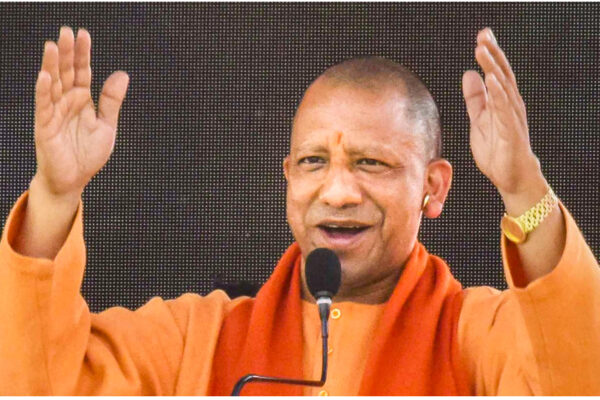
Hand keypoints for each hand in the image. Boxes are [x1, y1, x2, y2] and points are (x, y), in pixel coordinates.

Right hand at [33, 26, 128, 197]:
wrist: (74, 180)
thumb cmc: (87, 155)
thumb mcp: (106, 125)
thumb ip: (112, 101)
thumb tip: (121, 74)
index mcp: (82, 101)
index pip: (81, 72)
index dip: (82, 54)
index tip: (84, 35)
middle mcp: (66, 103)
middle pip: (65, 73)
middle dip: (66, 53)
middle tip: (67, 32)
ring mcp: (54, 113)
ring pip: (52, 84)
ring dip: (51, 65)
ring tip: (52, 45)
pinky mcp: (45, 127)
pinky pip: (44, 106)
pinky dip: (44, 91)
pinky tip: (45, 76)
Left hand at [462, 28, 545, 198]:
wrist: (510, 175)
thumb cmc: (497, 149)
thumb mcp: (479, 119)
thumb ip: (475, 98)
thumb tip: (469, 74)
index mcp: (502, 101)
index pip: (496, 72)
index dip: (490, 54)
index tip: (482, 35)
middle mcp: (510, 104)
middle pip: (501, 73)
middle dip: (492, 53)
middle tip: (483, 34)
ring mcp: (511, 117)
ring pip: (503, 87)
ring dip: (493, 67)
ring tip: (483, 50)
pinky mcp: (510, 131)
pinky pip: (504, 109)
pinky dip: (498, 94)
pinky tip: (491, 80)